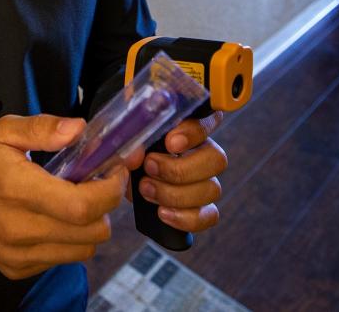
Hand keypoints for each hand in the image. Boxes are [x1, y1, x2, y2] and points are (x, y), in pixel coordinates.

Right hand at [0, 114, 125, 279]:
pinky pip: (61, 260)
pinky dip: (68, 241)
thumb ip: (44, 128)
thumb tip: (79, 129)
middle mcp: (18, 228)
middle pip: (90, 233)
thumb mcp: (5, 130)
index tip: (114, 172)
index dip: (109, 191)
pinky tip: (55, 218)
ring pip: (82, 251)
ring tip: (76, 201)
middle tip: (97, 184)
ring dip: (89, 226)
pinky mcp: (15, 268)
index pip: (80, 206)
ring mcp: (16, 253)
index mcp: (17, 189)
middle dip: (104, 207)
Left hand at [134, 112, 226, 232]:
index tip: (170, 142)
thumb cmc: (128, 151)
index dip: (193, 132)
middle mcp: (203, 151)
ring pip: (212, 189)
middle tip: (149, 167)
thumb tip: (137, 154)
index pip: (208, 120)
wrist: (122, 178)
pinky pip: (208, 216)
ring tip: (146, 189)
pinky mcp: (202, 208)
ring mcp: (206, 181)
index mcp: (189, 126)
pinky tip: (162, 213)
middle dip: (180, 169)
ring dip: (175, 194)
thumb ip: (131, 140)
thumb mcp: (126, 139)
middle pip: (216, 159)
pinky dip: (185, 217)